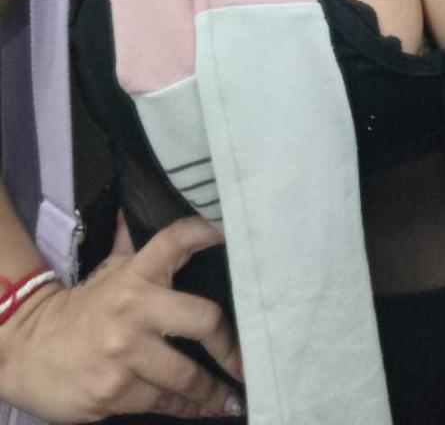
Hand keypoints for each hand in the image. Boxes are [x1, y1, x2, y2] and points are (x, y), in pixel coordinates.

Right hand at [0, 208, 244, 420]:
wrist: (27, 350)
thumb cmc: (82, 310)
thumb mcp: (109, 272)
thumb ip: (134, 246)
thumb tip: (140, 210)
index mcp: (135, 273)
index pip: (176, 240)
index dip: (208, 233)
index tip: (236, 239)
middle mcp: (133, 308)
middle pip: (203, 320)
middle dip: (230, 345)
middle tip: (246, 362)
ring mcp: (124, 352)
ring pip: (186, 375)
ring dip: (212, 392)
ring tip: (231, 398)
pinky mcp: (114, 391)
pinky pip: (162, 402)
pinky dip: (183, 408)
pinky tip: (198, 409)